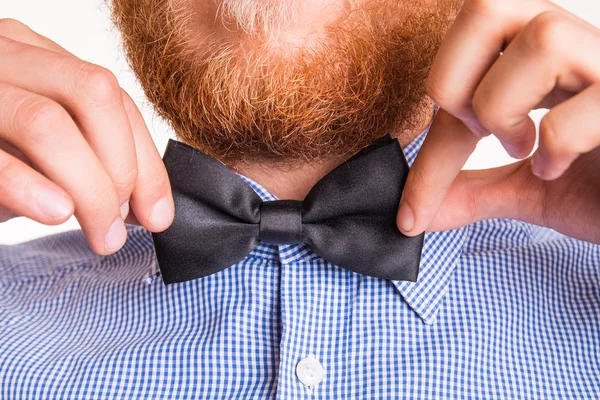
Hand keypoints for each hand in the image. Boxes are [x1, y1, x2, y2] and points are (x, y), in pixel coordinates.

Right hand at [0, 19, 173, 253]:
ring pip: (48, 120)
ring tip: (101, 235)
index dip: (145, 159)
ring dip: (89, 188)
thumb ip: (87, 162)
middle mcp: (3, 53)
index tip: (158, 214)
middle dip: (122, 169)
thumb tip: (146, 205)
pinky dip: (27, 184)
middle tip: (119, 228)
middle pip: (93, 94)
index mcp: (36, 56)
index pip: (113, 97)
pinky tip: (54, 212)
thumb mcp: (39, 154)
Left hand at [396, 0, 599, 242]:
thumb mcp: (527, 189)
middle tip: (475, 131)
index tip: (412, 208)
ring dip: (505, 107)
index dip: (425, 141)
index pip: (460, 65)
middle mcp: (578, 45)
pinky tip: (559, 166)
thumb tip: (413, 212)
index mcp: (538, 60)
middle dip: (455, 80)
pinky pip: (589, 102)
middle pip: (489, 4)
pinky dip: (557, 144)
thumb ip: (473, 191)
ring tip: (523, 147)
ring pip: (541, 38)